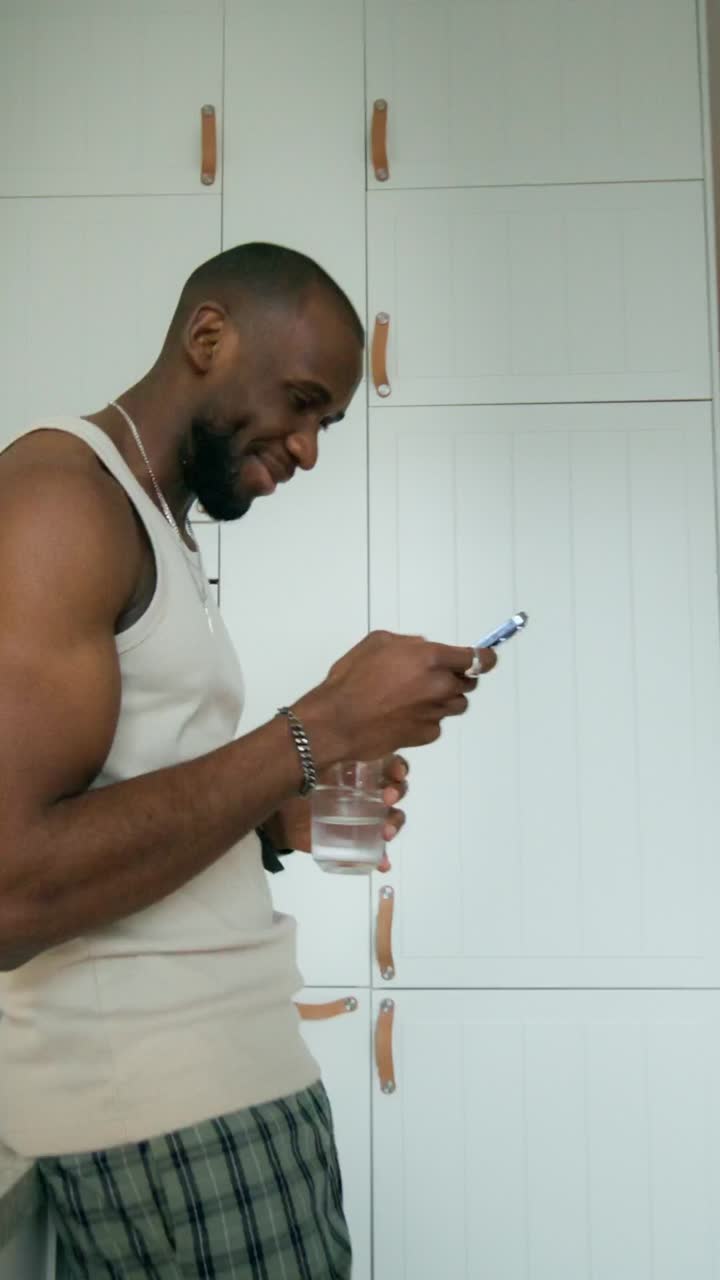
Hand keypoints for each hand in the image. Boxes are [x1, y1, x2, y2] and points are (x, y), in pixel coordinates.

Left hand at [265, 752, 408, 867]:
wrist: (279, 817)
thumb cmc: (295, 787)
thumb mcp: (308, 770)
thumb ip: (316, 764)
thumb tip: (321, 758)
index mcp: (359, 771)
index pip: (389, 764)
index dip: (398, 767)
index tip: (397, 773)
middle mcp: (368, 792)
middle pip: (396, 789)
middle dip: (398, 792)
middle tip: (388, 798)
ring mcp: (365, 818)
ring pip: (392, 817)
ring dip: (395, 824)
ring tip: (386, 833)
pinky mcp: (357, 841)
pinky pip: (376, 850)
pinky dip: (382, 858)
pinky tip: (382, 863)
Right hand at [296, 631, 496, 764]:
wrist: (337, 721)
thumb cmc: (352, 677)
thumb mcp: (377, 643)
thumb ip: (409, 644)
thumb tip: (425, 649)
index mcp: (431, 659)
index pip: (477, 659)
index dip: (486, 658)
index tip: (487, 659)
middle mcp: (440, 686)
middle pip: (468, 683)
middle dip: (458, 678)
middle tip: (434, 678)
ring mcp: (435, 713)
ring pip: (455, 705)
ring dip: (443, 699)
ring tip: (415, 698)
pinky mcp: (426, 735)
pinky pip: (436, 724)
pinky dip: (427, 719)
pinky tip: (403, 716)